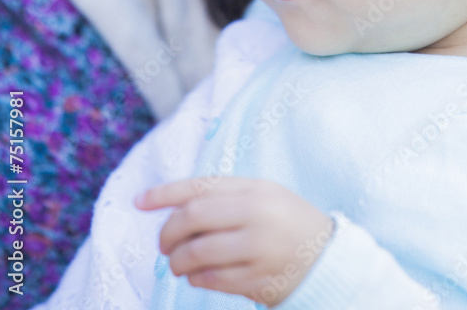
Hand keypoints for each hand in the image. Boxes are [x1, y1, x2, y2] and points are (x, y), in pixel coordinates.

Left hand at [134, 176, 334, 306]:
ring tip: (177, 264)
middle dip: (168, 232)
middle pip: (194, 217)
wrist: (328, 257)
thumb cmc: (284, 224)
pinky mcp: (260, 279)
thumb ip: (225, 197)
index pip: (200, 185)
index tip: (139, 201)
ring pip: (199, 252)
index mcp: (254, 188)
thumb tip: (174, 207)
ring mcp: (259, 247)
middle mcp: (256, 213)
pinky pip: (213, 280)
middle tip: (162, 245)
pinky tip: (197, 277)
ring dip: (178, 261)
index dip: (165, 192)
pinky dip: (197, 278)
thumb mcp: (262, 198)